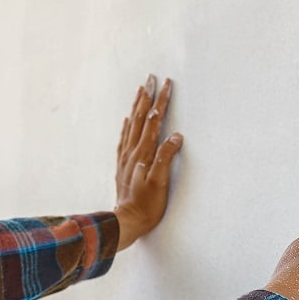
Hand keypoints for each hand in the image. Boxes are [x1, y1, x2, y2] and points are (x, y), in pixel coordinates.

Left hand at [114, 75, 182, 250]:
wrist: (126, 221)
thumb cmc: (146, 206)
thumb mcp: (160, 183)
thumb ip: (166, 158)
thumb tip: (175, 136)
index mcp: (144, 153)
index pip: (155, 121)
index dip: (161, 102)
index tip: (166, 84)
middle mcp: (133, 152)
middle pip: (141, 118)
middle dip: (148, 97)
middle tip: (151, 78)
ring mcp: (126, 158)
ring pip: (132, 125)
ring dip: (137, 106)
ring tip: (140, 91)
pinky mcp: (123, 165)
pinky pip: (124, 138)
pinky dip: (127, 126)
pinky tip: (128, 120)